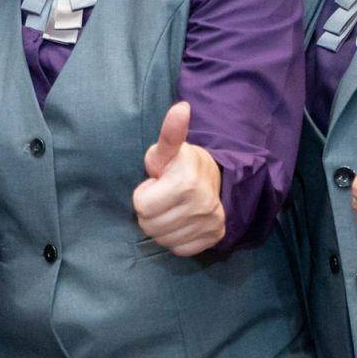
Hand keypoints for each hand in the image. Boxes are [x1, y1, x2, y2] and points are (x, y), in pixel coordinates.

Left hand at [131, 100, 225, 256]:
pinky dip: (175, 238)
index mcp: (187, 182)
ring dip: (161, 226)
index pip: (142, 206)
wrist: (214, 179)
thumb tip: (181, 108)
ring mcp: (211, 223)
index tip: (157, 183)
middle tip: (162, 197)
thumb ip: (169, 134)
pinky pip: (178, 249)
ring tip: (171, 208)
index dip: (144, 193)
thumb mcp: (166, 150)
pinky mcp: (215, 237)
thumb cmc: (179, 164)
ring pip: (162, 240)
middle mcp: (203, 205)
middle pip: (149, 226)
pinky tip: (181, 221)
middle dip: (150, 212)